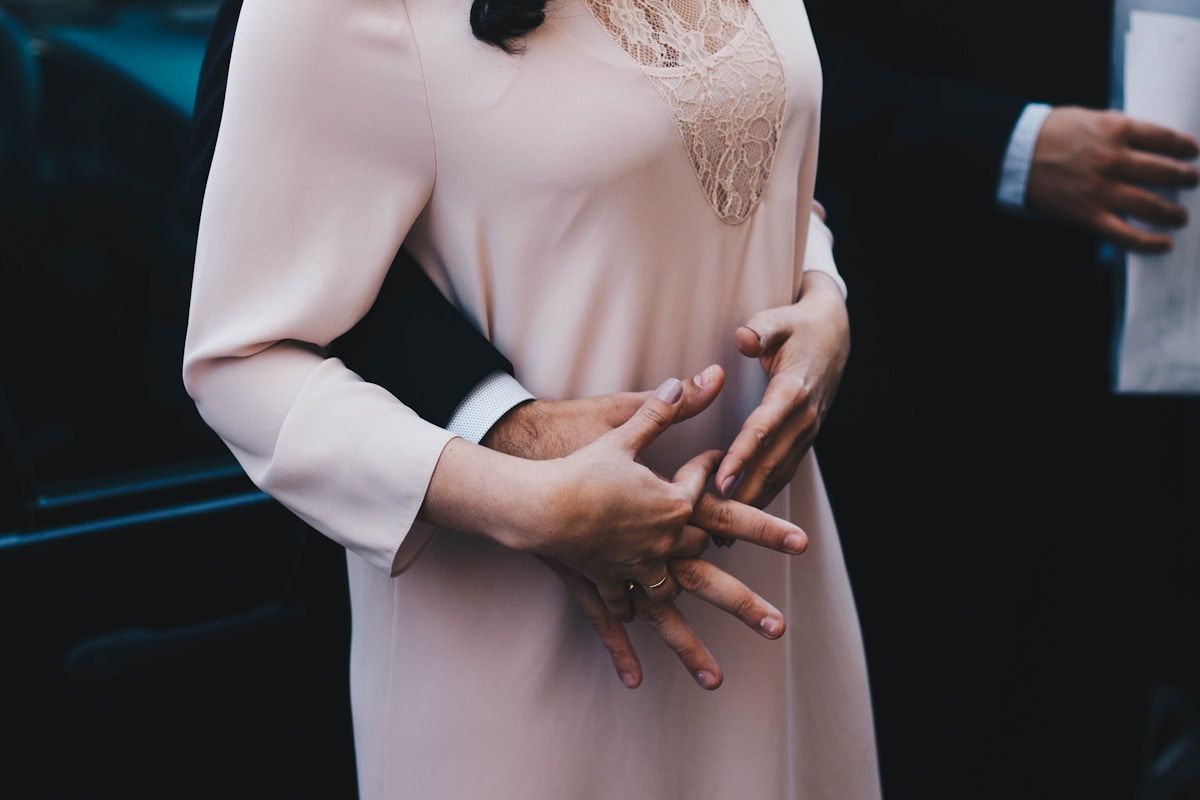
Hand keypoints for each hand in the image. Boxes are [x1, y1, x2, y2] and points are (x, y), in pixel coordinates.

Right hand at [482, 367, 805, 687]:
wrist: (535, 498)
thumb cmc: (580, 462)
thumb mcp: (623, 429)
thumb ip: (663, 408)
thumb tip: (700, 376)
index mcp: (672, 507)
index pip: (719, 505)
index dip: (744, 503)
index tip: (755, 496)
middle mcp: (659, 546)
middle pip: (708, 577)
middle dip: (746, 603)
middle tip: (779, 627)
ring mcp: (630, 570)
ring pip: (668, 614)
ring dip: (691, 649)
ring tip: (717, 680)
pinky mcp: (601, 581)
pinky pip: (615, 620)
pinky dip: (623, 650)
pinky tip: (635, 680)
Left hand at [715, 271, 848, 508]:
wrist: (835, 333)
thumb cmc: (798, 325)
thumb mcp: (779, 318)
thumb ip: (760, 330)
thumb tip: (744, 338)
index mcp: (792, 390)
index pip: (763, 427)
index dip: (742, 454)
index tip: (721, 479)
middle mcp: (803, 417)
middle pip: (771, 461)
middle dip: (744, 492)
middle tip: (713, 517)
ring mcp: (807, 431)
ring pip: (779, 473)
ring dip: (754, 502)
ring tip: (724, 530)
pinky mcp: (804, 438)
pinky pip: (784, 471)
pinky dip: (766, 494)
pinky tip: (745, 514)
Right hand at [1027, 107, 1198, 251]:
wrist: (1013, 153)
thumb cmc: (1048, 133)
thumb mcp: (1088, 117)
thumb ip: (1117, 128)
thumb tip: (1143, 139)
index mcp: (1117, 130)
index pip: (1165, 138)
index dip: (1185, 147)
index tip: (1194, 152)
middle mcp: (1114, 160)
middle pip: (1165, 171)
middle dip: (1186, 178)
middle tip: (1193, 181)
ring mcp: (1102, 189)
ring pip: (1152, 205)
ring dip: (1173, 212)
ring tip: (1181, 216)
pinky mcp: (1088, 214)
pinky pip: (1125, 233)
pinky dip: (1149, 242)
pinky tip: (1165, 244)